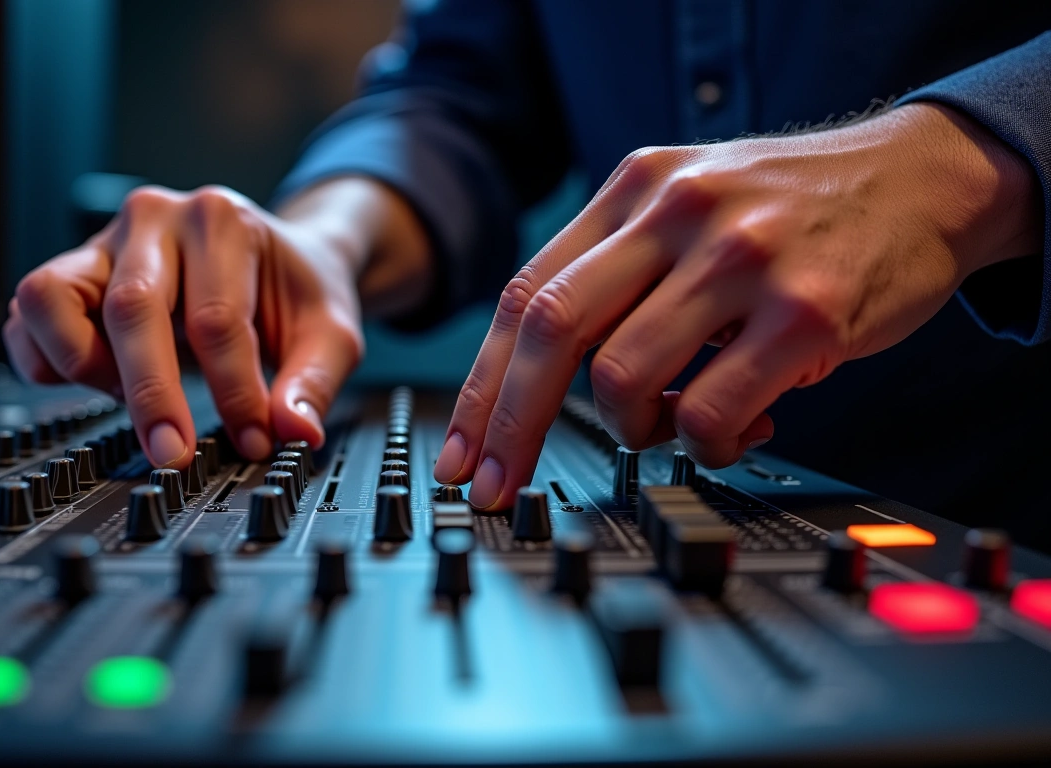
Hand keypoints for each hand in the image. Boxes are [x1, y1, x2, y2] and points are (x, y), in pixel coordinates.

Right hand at [5, 184, 369, 466]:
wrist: (275, 253)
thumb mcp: (330, 330)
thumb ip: (314, 382)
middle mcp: (154, 220)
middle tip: (173, 454)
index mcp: (221, 220)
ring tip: (124, 394)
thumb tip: (295, 433)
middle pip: (132, 308)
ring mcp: (103, 243)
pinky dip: (45, 357)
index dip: (234, 393)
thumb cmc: (293, 289)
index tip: (254, 441)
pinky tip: (94, 382)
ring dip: (81, 362)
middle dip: (152, 395)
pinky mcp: (71, 273)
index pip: (215, 319)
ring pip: (51, 295)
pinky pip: (27, 314)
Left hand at [434, 103, 1041, 509]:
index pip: (525, 293)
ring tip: (676, 421)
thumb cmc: (794, 207)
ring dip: (635, 428)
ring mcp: (739, 258)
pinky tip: (737, 429)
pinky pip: (712, 412)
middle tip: (498, 486)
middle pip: (551, 330)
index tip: (463, 451)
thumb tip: (542, 375)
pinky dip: (707, 444)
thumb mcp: (689, 199)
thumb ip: (619, 268)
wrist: (925, 175)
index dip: (483, 383)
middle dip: (509, 424)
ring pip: (624, 377)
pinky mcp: (803, 311)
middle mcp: (676, 210)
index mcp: (634, 187)